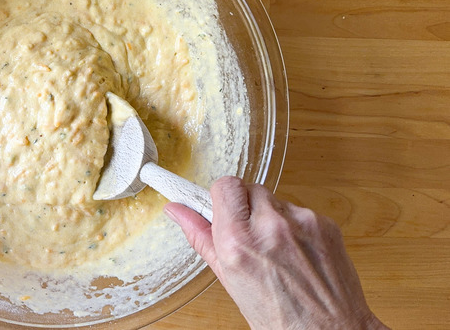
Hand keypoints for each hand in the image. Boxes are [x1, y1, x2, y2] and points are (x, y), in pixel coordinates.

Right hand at [165, 176, 387, 329]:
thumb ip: (201, 237)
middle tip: (249, 236)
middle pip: (249, 189)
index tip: (221, 208)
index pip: (224, 185)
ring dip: (271, 217)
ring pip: (276, 200)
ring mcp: (302, 222)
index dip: (221, 197)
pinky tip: (297, 254)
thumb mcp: (229, 280)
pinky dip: (295, 227)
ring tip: (276, 252)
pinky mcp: (325, 224)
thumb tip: (178, 212)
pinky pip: (300, 212)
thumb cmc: (279, 318)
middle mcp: (270, 226)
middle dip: (246, 208)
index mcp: (238, 241)